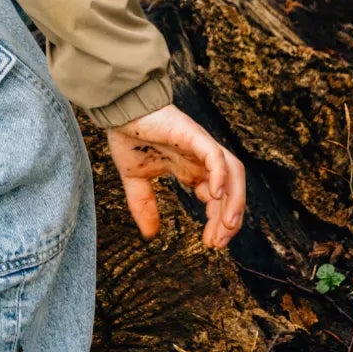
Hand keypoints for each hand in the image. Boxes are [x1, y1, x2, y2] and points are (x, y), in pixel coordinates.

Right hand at [104, 104, 245, 249]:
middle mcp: (201, 159)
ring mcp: (200, 146)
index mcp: (191, 169)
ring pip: (233, 173)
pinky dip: (220, 175)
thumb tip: (150, 234)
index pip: (217, 199)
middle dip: (229, 219)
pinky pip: (216, 155)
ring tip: (227, 225)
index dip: (218, 222)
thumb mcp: (135, 178)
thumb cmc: (127, 135)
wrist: (117, 108)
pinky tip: (215, 194)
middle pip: (231, 191)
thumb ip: (144, 204)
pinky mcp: (194, 135)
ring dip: (235, 200)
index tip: (211, 243)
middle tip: (218, 243)